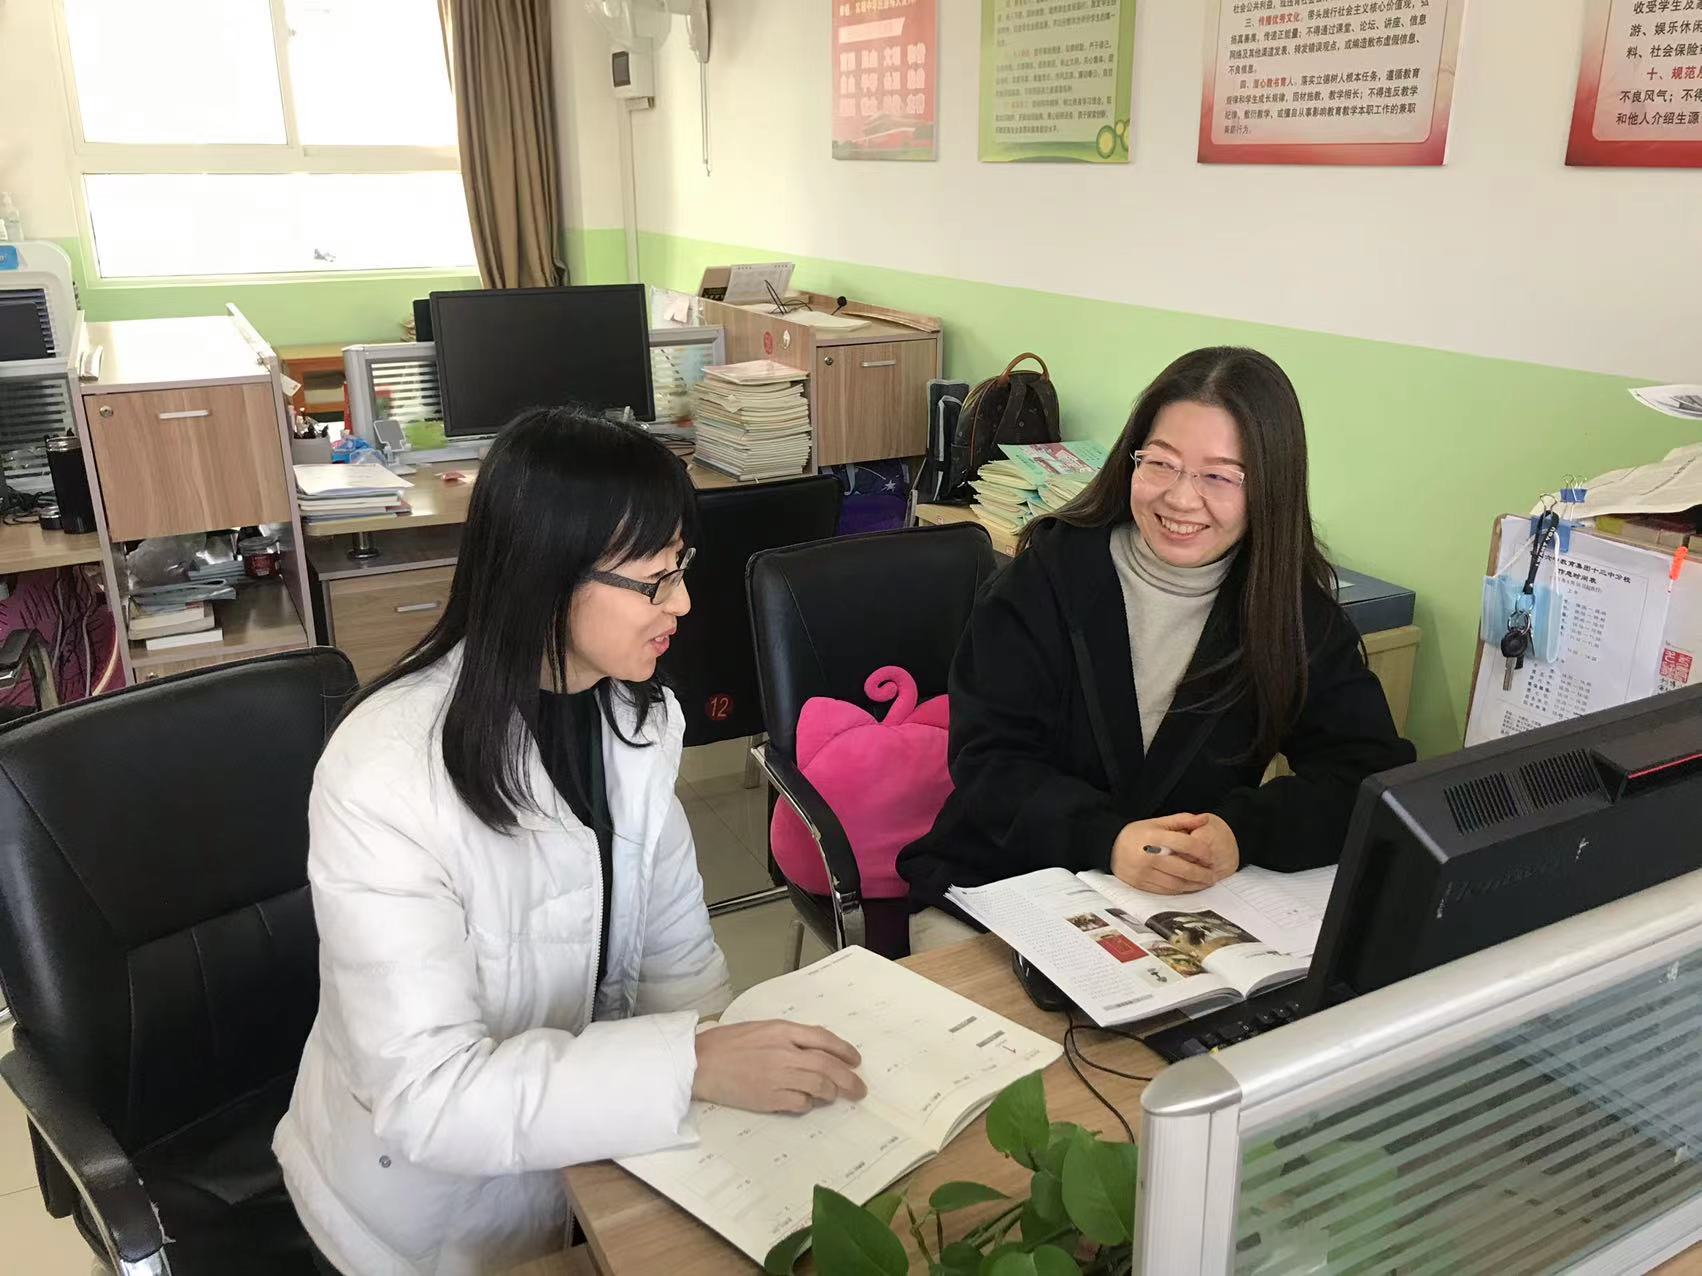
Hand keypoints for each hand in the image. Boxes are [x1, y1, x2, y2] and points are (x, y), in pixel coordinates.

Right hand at [692, 1020, 866, 1114]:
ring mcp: (777, 1076)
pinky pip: (800, 1103)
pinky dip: (808, 1104)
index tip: (856, 1061)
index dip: (844, 1050)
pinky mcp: (768, 1098)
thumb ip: (788, 1037)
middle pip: (827, 1065)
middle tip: (859, 1090)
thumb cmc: (727, 1043)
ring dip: (830, 1093)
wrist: (700, 1063)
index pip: (823, 1038)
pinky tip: (807, 1103)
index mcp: (782, 1030)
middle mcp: (784, 1052)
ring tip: (833, 1096)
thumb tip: (814, 1050)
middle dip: (848, 1079)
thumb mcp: (761, 1028)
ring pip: (818, 1085)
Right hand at [1109, 812, 1235, 893]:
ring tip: (1205, 882)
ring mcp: (1144, 873)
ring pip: (1176, 883)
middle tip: (1213, 875)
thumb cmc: (1137, 834)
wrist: (1109, 848)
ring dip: (1195, 885)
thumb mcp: (1157, 822)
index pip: (1185, 844)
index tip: (1211, 857)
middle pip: (1183, 868)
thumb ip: (1182, 820)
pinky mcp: (1142, 885)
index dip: (1202, 851)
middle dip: (1203, 873)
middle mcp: (1148, 856)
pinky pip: (1166, 891)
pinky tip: (1190, 887)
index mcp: (1154, 837)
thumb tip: (1204, 819)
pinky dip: (1181, 890)